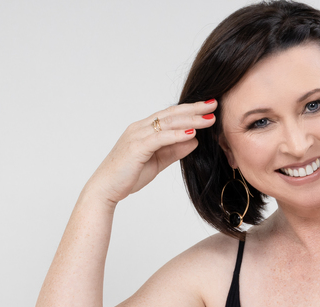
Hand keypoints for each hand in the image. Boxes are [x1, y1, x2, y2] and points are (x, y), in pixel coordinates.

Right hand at [86, 98, 217, 205]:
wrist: (105, 188)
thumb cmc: (128, 176)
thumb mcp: (157, 162)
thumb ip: (174, 150)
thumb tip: (194, 140)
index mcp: (144, 129)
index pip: (170, 115)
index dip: (190, 110)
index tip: (208, 108)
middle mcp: (140, 128)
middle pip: (171, 114)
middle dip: (194, 109)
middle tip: (213, 104)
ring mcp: (137, 136)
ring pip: (167, 123)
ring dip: (190, 120)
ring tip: (208, 119)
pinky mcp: (136, 147)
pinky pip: (160, 138)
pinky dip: (176, 134)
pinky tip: (192, 132)